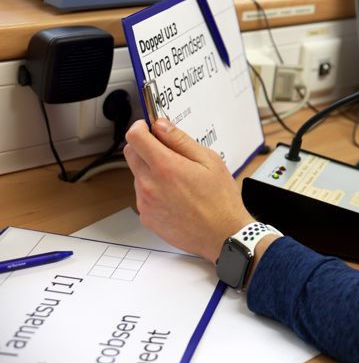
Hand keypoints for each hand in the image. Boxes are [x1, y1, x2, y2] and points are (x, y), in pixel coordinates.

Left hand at [124, 119, 253, 261]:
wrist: (223, 235)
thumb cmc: (221, 200)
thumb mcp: (209, 161)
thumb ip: (181, 141)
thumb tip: (162, 126)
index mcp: (165, 167)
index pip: (135, 137)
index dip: (141, 127)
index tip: (148, 127)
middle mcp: (150, 184)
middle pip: (131, 154)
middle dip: (145, 147)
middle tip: (168, 152)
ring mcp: (145, 203)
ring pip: (138, 175)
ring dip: (151, 171)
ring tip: (179, 181)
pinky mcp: (146, 217)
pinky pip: (143, 195)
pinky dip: (154, 191)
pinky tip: (176, 197)